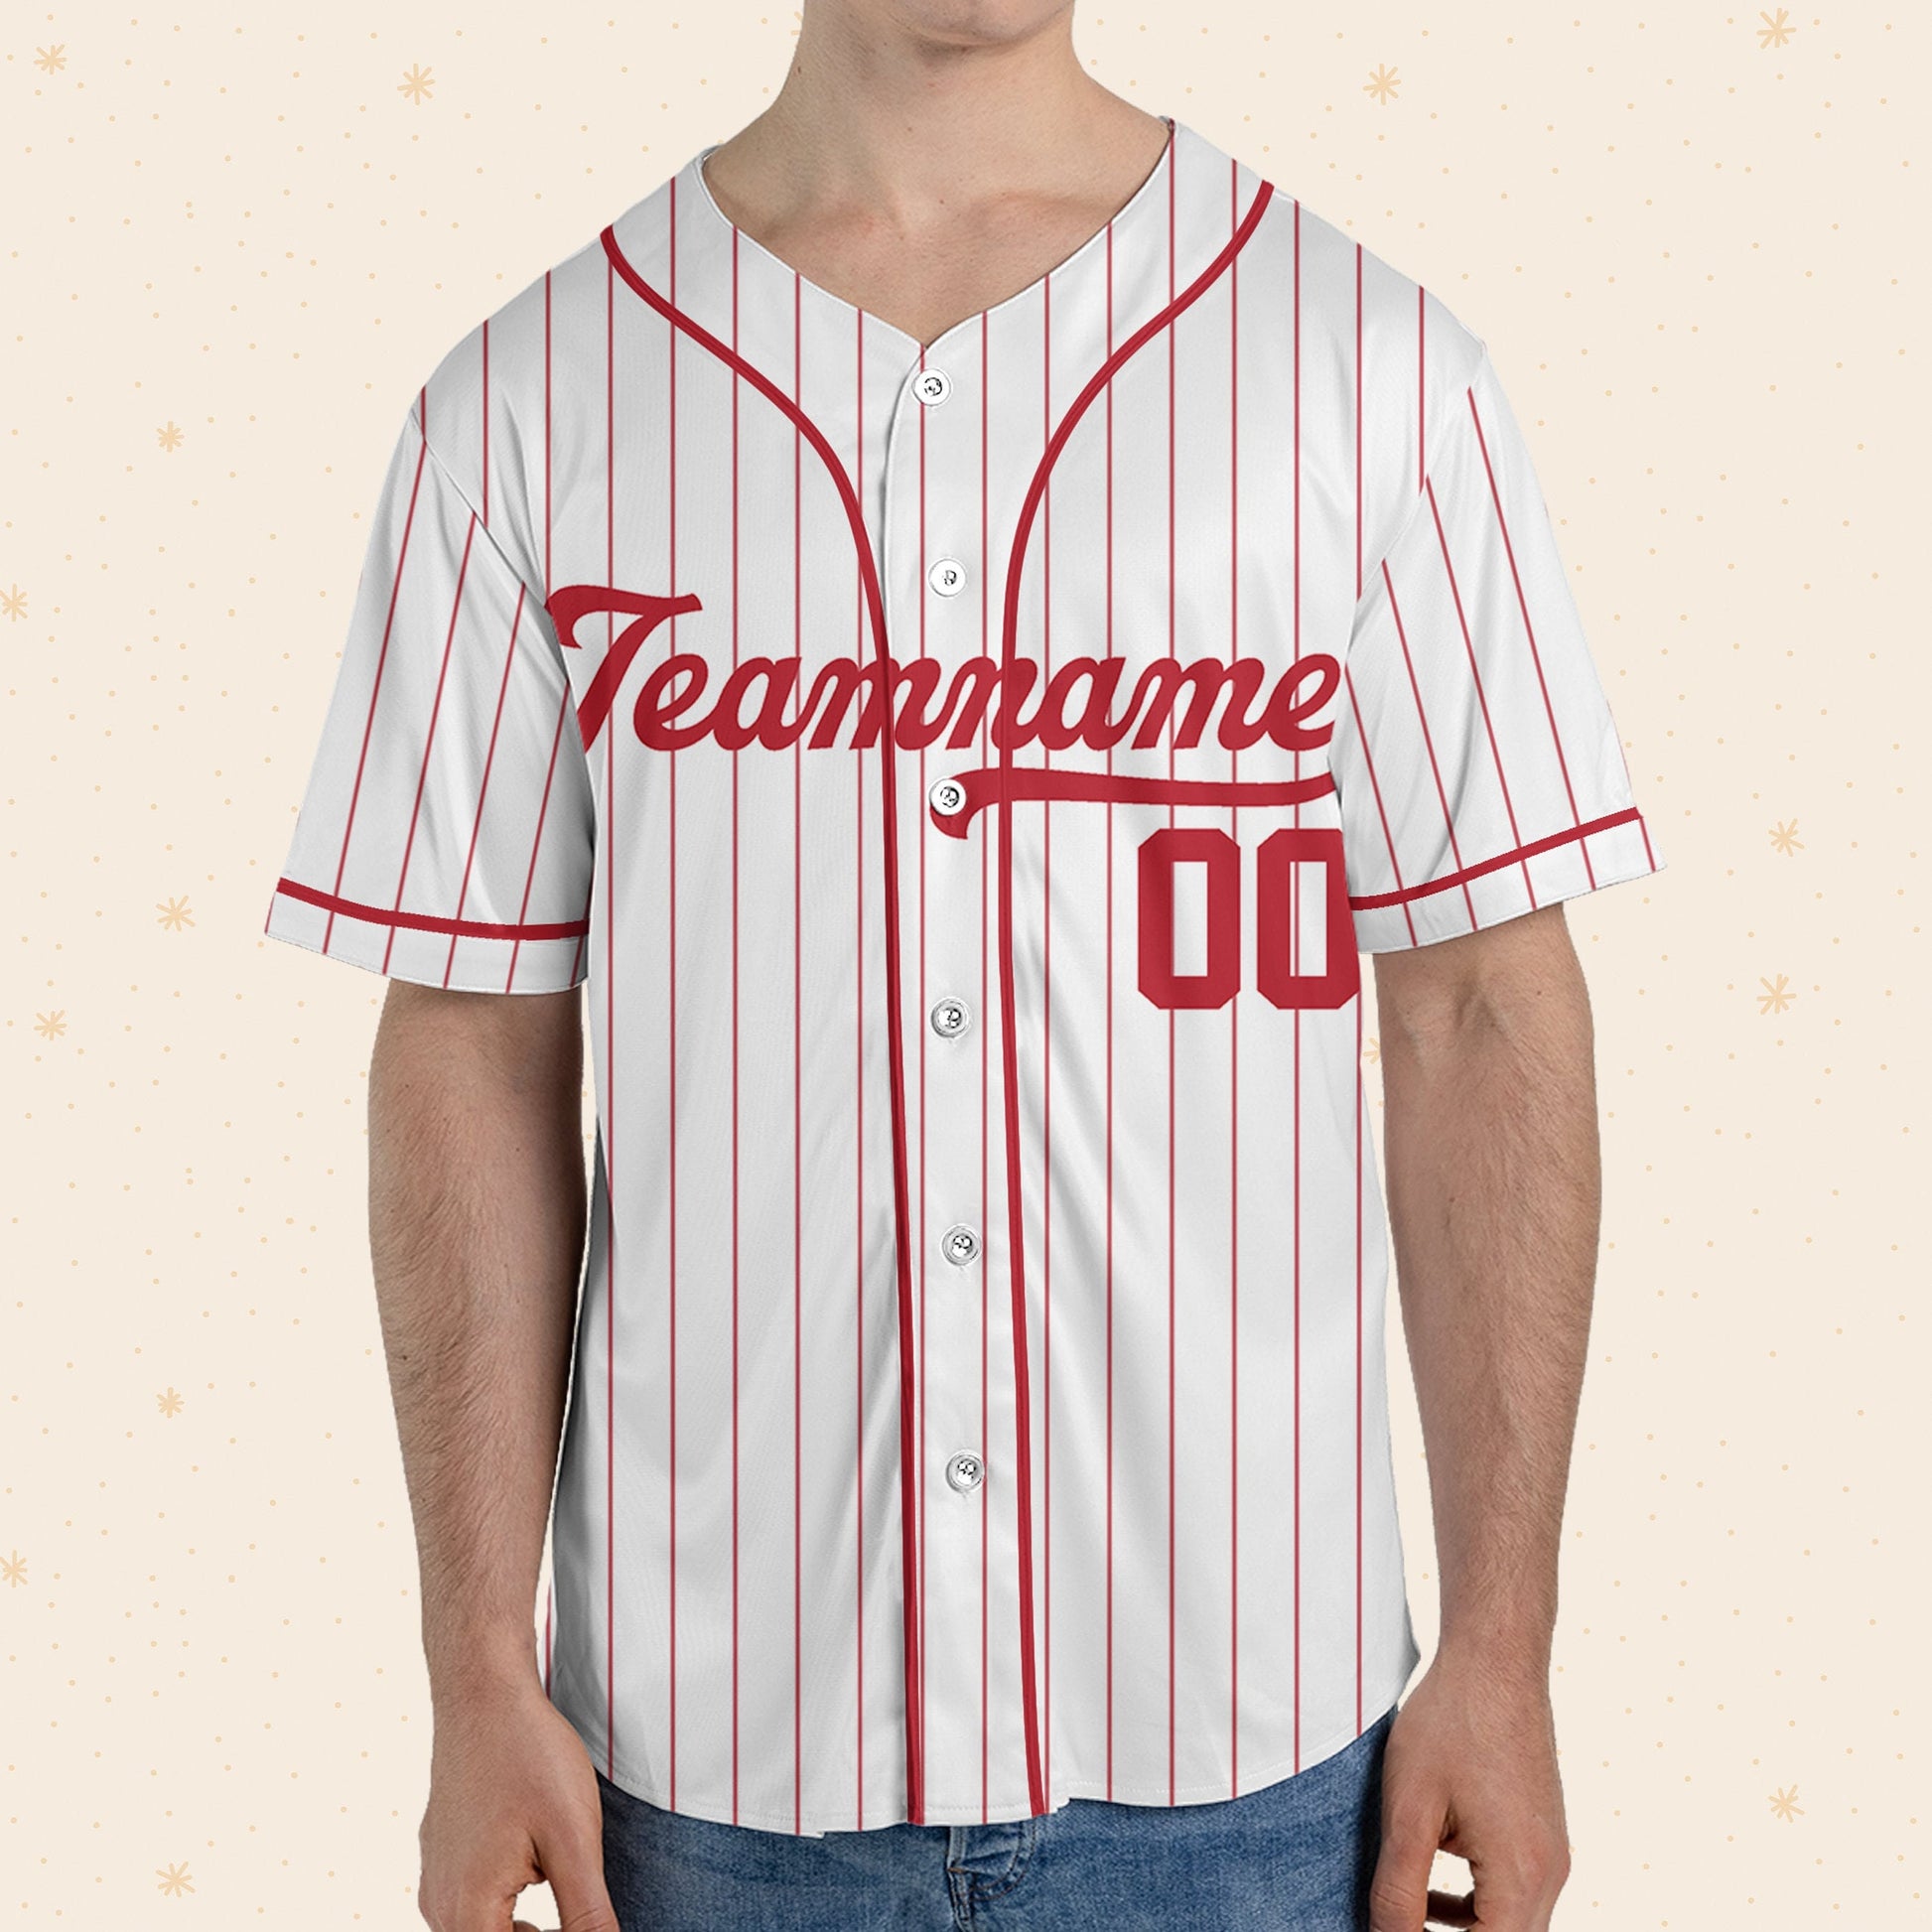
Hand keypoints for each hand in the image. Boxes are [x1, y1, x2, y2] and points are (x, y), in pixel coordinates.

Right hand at [417, 1675, 619, 1930]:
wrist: (483, 1693)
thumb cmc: (529, 1757)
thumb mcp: (574, 1841)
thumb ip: (587, 1915)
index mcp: (467, 1913)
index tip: (586, 1922)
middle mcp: (440, 1906)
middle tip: (581, 1909)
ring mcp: (436, 1879)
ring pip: (482, 1929)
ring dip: (524, 1929)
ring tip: (563, 1891)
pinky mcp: (442, 1855)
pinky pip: (472, 1901)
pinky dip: (506, 1904)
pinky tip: (537, 1867)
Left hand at [1367, 1651, 1571, 1930]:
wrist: (1495, 1659)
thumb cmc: (1451, 1722)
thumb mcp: (1408, 1808)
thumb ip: (1399, 1887)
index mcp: (1521, 1874)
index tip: (1395, 1931)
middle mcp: (1550, 1873)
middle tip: (1400, 1921)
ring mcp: (1553, 1854)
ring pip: (1511, 1923)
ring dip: (1464, 1930)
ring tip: (1408, 1908)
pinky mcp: (1543, 1835)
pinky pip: (1514, 1893)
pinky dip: (1476, 1903)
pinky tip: (1431, 1883)